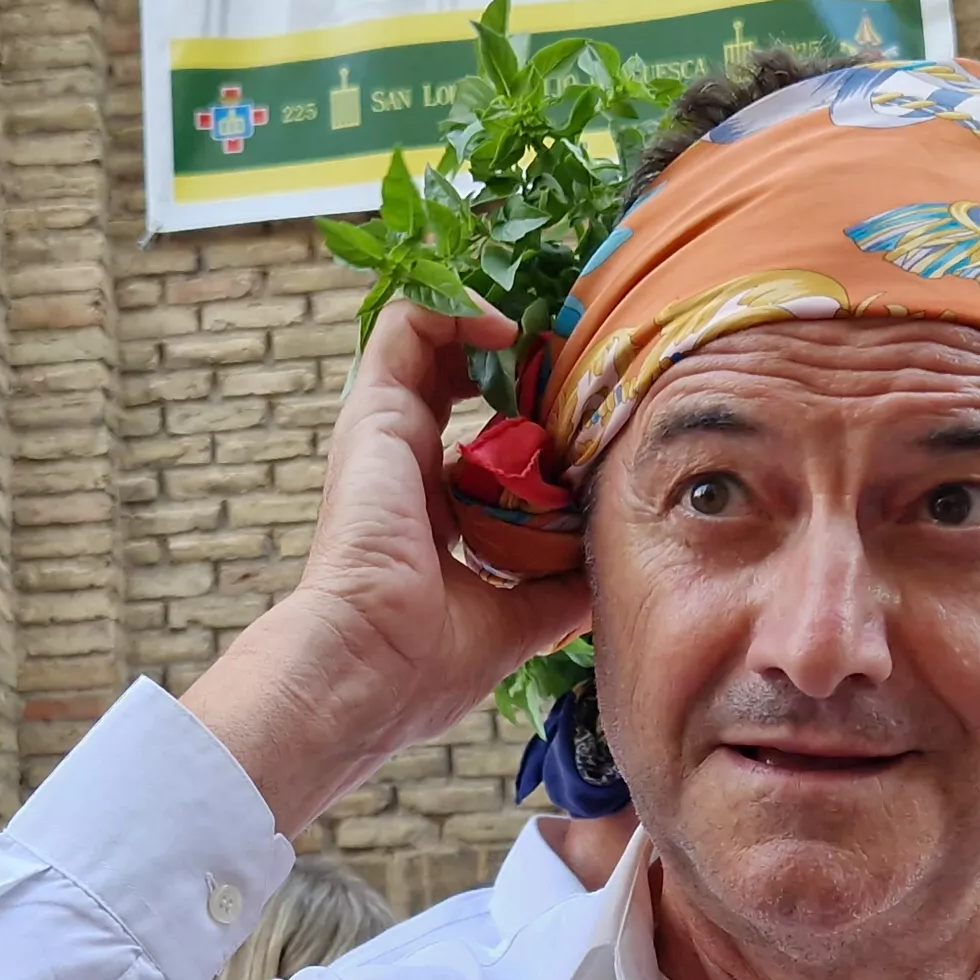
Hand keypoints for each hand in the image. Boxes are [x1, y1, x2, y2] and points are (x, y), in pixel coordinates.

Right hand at [181, 301, 593, 834]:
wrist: (368, 671)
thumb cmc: (425, 663)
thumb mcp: (520, 618)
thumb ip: (562, 584)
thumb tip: (611, 567)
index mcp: (432, 509)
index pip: (482, 435)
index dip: (533, 409)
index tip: (584, 406)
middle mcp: (404, 462)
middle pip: (461, 378)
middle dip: (520, 356)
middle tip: (574, 357)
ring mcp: (384, 433)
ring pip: (432, 339)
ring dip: (494, 321)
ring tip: (548, 333)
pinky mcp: (373, 413)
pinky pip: (407, 324)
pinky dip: (457, 308)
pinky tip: (511, 330)